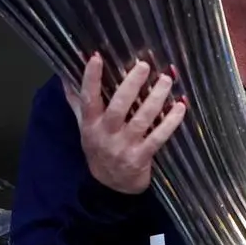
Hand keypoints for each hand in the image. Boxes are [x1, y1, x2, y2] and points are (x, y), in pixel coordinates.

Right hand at [64, 54, 187, 194]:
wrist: (110, 187)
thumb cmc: (99, 148)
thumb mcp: (84, 127)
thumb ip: (77, 101)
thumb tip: (65, 75)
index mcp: (90, 124)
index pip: (88, 98)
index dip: (91, 78)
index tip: (96, 57)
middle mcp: (106, 134)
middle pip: (118, 107)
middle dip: (131, 85)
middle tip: (144, 65)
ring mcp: (124, 146)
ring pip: (141, 119)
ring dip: (155, 99)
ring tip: (166, 80)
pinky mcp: (141, 157)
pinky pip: (158, 137)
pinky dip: (171, 122)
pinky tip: (180, 107)